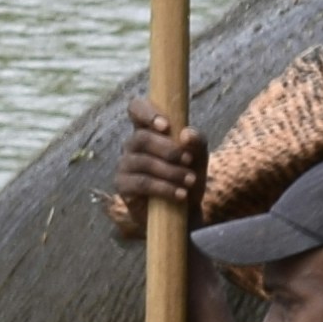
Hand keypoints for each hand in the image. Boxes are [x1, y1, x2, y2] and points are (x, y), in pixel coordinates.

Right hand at [103, 112, 205, 241]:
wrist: (186, 213)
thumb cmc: (189, 178)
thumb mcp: (199, 158)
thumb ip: (197, 142)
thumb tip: (186, 134)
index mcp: (148, 130)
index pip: (136, 108)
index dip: (147, 112)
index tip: (166, 126)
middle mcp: (132, 145)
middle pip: (141, 137)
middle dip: (169, 149)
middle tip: (189, 161)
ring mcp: (125, 164)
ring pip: (143, 161)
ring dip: (171, 171)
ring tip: (190, 181)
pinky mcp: (122, 185)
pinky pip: (141, 183)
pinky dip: (164, 188)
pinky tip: (180, 195)